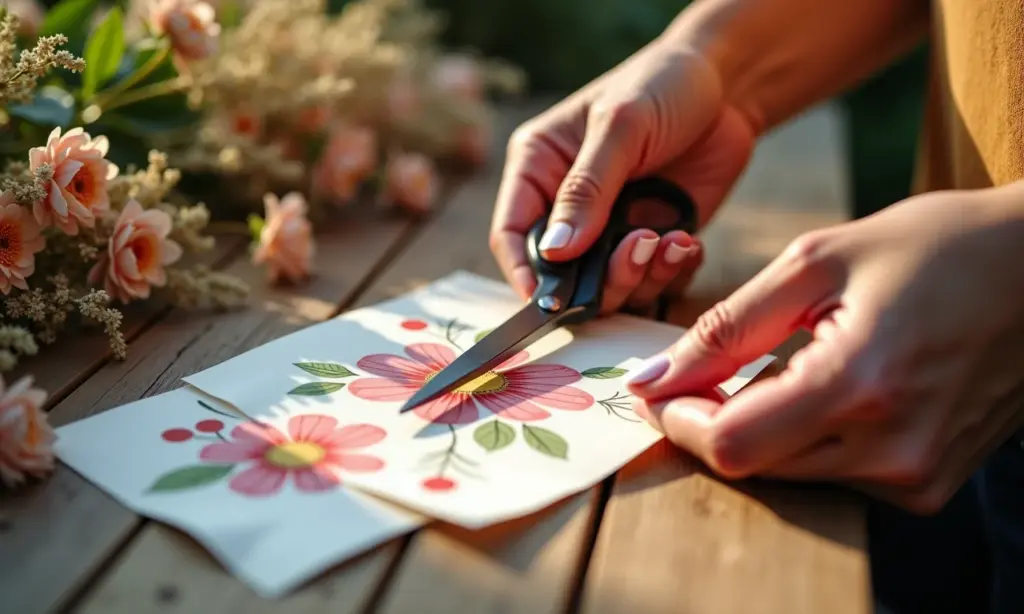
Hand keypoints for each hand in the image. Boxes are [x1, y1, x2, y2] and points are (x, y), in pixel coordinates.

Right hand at [489, 37, 755, 312]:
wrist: (728, 83)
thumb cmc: (661, 85)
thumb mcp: (620, 128)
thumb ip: (586, 191)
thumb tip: (555, 253)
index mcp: (539, 168)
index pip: (511, 233)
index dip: (522, 272)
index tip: (548, 301)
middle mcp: (567, 205)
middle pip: (562, 274)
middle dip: (599, 280)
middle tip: (638, 251)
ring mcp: (611, 227)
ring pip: (609, 286)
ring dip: (640, 277)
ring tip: (671, 242)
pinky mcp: (652, 239)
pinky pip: (653, 281)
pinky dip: (671, 273)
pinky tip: (687, 243)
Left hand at [625, 186, 1023, 513]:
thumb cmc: (935, 247)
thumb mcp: (817, 263)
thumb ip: (727, 327)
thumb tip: (653, 379)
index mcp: (860, 383)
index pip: (732, 444)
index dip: (680, 419)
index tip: (662, 386)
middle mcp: (892, 448)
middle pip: (755, 464)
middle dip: (714, 419)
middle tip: (711, 369)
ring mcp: (917, 476)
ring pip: (790, 473)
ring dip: (762, 427)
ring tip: (787, 363)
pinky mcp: (929, 484)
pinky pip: (834, 475)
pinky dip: (807, 437)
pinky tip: (828, 386)